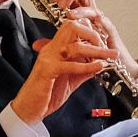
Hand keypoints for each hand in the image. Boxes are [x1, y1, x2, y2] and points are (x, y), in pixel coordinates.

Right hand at [11, 8, 121, 124]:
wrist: (29, 108)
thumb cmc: (46, 94)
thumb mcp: (70, 79)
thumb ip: (83, 70)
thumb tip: (100, 64)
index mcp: (55, 49)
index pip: (72, 28)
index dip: (90, 32)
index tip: (104, 44)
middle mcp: (51, 50)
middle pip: (72, 28)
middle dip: (93, 34)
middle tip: (106, 46)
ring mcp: (48, 59)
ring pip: (75, 47)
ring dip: (96, 51)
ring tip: (109, 56)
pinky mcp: (47, 71)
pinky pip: (69, 65)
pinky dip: (87, 66)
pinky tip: (98, 67)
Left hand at [48, 0, 137, 79]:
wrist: (116, 71)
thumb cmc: (94, 59)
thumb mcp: (70, 51)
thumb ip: (55, 45)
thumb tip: (36, 45)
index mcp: (82, 16)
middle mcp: (92, 16)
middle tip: (61, 3)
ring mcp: (102, 23)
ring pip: (92, 6)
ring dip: (80, 9)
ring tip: (70, 15)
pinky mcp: (111, 32)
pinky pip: (105, 23)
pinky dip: (97, 22)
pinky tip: (92, 25)